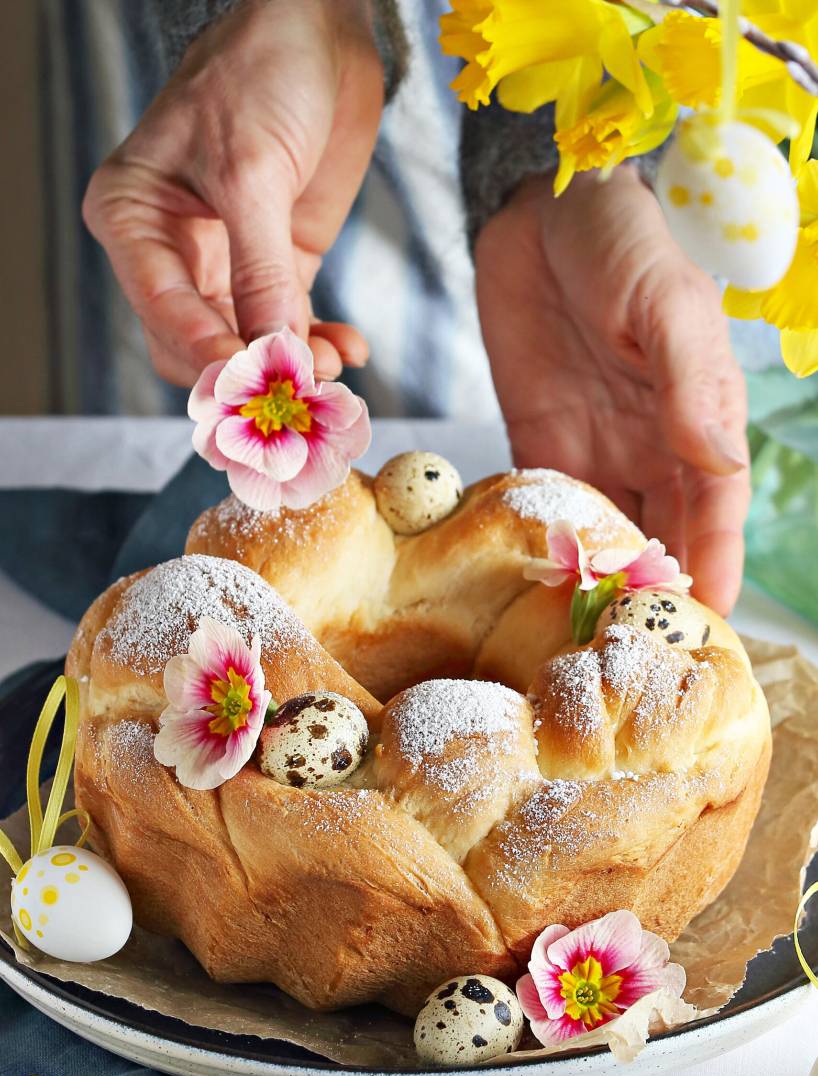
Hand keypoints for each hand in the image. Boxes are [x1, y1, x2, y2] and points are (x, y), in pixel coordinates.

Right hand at [83, 0, 383, 384]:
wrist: (319, 32)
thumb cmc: (261, 75)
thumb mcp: (253, 171)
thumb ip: (260, 268)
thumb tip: (273, 353)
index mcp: (132, 217)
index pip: (158, 309)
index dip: (203, 350)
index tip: (250, 376)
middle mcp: (170, 250)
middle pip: (195, 344)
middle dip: (245, 369)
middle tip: (294, 388)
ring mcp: (226, 263)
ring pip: (247, 344)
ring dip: (290, 363)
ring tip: (330, 367)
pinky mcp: (279, 266)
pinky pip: (291, 324)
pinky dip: (318, 343)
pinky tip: (348, 348)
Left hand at [475, 170, 750, 613]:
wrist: (539, 209)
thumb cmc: (623, 240)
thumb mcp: (665, 304)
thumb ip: (690, 383)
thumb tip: (719, 461)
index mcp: (700, 417)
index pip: (714, 509)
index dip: (712, 566)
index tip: (704, 625)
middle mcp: (653, 446)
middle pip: (663, 536)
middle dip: (655, 593)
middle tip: (636, 654)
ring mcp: (596, 449)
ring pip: (607, 535)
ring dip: (599, 583)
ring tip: (582, 642)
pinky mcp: (540, 443)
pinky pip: (546, 509)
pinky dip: (544, 548)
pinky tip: (531, 590)